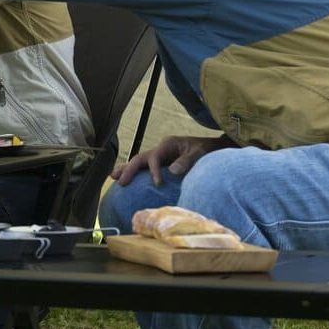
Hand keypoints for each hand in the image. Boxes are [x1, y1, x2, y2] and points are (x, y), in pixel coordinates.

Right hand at [113, 132, 229, 186]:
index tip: (157, 184)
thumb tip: (172, 171)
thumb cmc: (207, 150)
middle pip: (140, 158)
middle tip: (121, 182)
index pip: (154, 157)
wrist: (214, 149)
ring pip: (138, 162)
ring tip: (114, 178)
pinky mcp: (161, 165)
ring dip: (126, 169)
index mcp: (168, 144)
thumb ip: (187, 161)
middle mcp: (160, 149)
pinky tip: (124, 179)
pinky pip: (144, 168)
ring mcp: (159, 156)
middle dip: (130, 169)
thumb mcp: (200, 153)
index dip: (153, 170)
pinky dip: (134, 172)